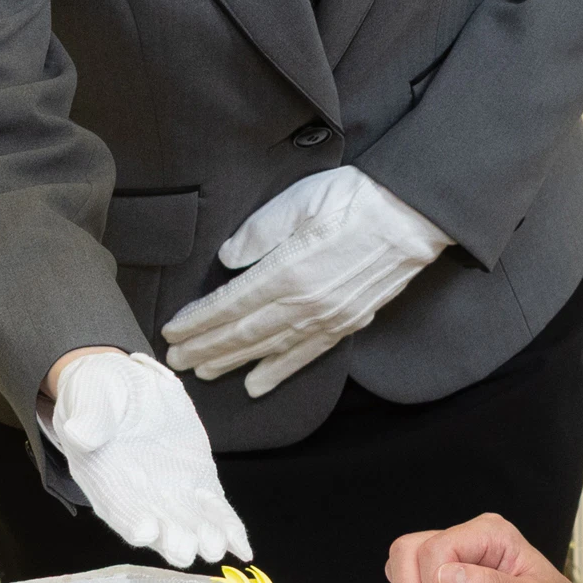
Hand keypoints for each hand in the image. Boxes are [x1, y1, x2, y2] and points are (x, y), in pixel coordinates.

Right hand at [47, 346, 254, 567]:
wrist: (124, 387)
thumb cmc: (99, 394)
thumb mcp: (89, 396)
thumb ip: (88, 417)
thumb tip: (79, 433)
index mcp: (103, 475)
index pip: (116, 504)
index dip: (130, 518)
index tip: (145, 529)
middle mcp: (136, 496)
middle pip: (155, 525)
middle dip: (171, 539)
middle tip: (185, 548)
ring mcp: (170, 494)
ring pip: (188, 524)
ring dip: (202, 538)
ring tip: (216, 546)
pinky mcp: (197, 483)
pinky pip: (214, 510)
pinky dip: (228, 528)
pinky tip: (242, 548)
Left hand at [162, 167, 452, 395]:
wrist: (410, 216)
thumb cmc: (352, 198)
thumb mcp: (298, 200)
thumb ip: (258, 232)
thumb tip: (227, 260)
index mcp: (286, 270)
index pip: (229, 305)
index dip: (198, 321)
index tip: (171, 331)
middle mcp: (303, 303)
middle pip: (242, 334)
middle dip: (205, 349)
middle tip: (175, 361)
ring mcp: (325, 318)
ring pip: (268, 350)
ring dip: (232, 364)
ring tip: (203, 373)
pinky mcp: (345, 324)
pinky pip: (304, 356)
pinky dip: (277, 372)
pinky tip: (256, 384)